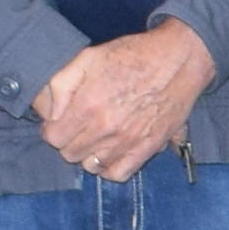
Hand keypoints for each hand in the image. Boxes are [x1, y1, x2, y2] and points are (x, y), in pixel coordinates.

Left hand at [36, 18, 213, 179]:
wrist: (178, 60)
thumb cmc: (132, 55)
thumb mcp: (89, 56)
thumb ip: (61, 84)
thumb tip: (50, 113)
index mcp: (88, 104)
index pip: (53, 137)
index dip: (52, 128)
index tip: (59, 121)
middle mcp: (106, 128)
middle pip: (70, 154)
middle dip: (69, 140)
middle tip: (79, 126)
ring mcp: (128, 141)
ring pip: (91, 166)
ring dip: (88, 153)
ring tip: (95, 137)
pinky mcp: (147, 148)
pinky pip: (119, 174)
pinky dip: (109, 168)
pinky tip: (109, 153)